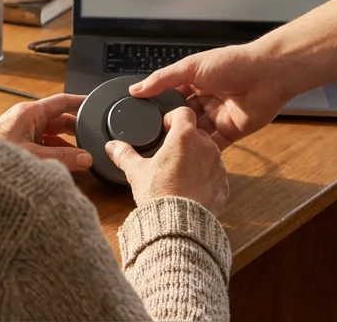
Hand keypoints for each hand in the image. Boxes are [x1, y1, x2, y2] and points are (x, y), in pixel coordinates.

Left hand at [0, 93, 92, 171]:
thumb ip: (61, 157)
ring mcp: (21, 133)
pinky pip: (41, 145)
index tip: (96, 103)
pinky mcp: (17, 146)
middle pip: (58, 119)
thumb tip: (87, 158)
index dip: (80, 102)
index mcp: (30, 113)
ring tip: (84, 153)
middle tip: (97, 135)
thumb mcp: (33, 156)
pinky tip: (64, 164)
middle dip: (76, 128)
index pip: (62, 101)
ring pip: (50, 134)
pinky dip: (54, 152)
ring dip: (65, 144)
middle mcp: (26, 120)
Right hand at [105, 105, 228, 212]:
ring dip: (196, 158)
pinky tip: (190, 188)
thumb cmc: (159, 194)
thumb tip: (112, 147)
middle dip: (184, 140)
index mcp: (184, 137)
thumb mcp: (136, 171)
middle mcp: (206, 147)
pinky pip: (214, 174)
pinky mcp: (223, 185)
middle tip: (169, 153)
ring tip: (179, 173)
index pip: (183, 112)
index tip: (164, 128)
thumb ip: (124, 154)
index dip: (172, 118)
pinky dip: (204, 178)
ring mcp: (218, 166)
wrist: (179, 224)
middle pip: (196, 132)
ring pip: (208, 153)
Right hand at [129, 42, 299, 148]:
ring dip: (187, 141)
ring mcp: (219, 116)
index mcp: (195, 81)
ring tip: (170, 152)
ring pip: (197, 133)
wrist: (267, 75)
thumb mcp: (190, 67)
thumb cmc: (233, 64)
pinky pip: (215, 145)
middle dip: (172, 127)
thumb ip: (162, 79)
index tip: (144, 119)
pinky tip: (191, 159)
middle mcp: (206, 99)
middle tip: (155, 139)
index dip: (160, 107)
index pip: (172, 97)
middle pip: (183, 118)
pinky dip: (204, 151)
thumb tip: (136, 89)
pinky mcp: (232, 132)